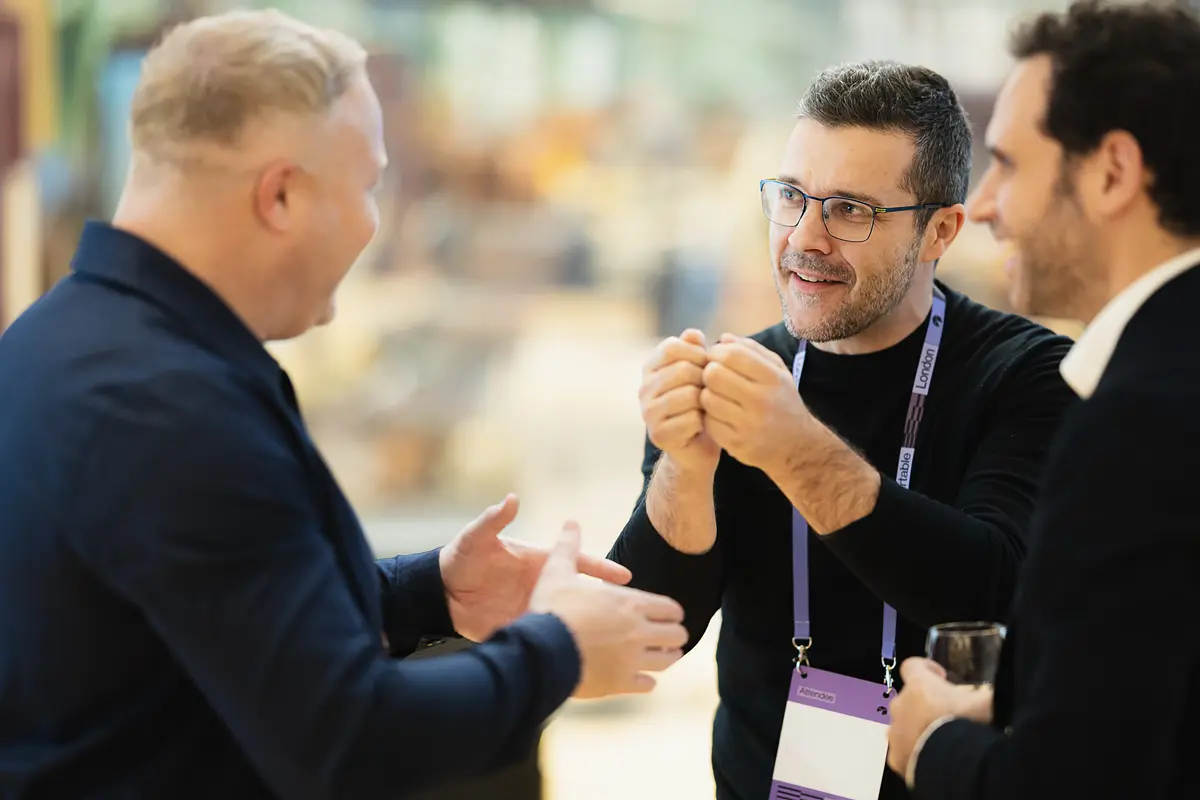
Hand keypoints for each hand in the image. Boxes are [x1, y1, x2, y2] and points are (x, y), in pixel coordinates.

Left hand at [439, 495, 632, 641]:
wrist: (440, 593)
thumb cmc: (461, 558)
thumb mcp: (476, 538)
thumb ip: (494, 520)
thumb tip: (512, 498)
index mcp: (538, 561)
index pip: (577, 563)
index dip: (601, 568)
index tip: (624, 575)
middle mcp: (542, 586)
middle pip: (582, 595)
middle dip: (607, 603)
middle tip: (635, 614)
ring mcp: (535, 608)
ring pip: (569, 618)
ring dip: (588, 627)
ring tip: (617, 641)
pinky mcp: (523, 628)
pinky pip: (547, 638)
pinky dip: (562, 647)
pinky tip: (581, 659)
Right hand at [530, 521, 686, 697]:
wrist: (542, 650)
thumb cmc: (551, 608)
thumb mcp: (557, 571)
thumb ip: (568, 547)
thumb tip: (569, 521)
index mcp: (630, 603)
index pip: (670, 608)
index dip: (672, 611)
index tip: (668, 614)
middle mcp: (638, 631)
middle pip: (677, 635)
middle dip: (674, 635)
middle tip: (668, 636)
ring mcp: (632, 659)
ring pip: (667, 661)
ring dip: (666, 657)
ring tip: (662, 656)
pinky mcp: (621, 683)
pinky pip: (647, 685)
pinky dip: (646, 681)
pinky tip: (641, 679)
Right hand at [639, 329, 720, 473]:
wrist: (697, 446)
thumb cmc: (700, 404)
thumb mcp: (699, 372)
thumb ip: (695, 350)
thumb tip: (693, 334)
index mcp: (650, 368)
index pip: (672, 347)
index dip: (698, 354)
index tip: (708, 368)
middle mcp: (643, 388)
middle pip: (683, 369)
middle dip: (706, 380)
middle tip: (711, 392)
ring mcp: (648, 412)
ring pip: (689, 395)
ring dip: (706, 402)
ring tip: (707, 408)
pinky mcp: (658, 434)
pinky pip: (691, 419)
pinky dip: (704, 422)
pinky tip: (702, 426)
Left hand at [701, 334, 811, 471]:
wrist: (797, 448)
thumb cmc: (783, 403)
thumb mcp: (778, 373)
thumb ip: (752, 351)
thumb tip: (723, 338)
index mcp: (773, 379)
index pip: (732, 354)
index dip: (716, 352)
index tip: (715, 358)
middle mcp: (762, 401)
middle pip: (714, 374)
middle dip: (708, 372)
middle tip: (713, 377)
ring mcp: (748, 424)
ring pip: (707, 398)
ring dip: (706, 394)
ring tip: (716, 396)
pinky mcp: (736, 443)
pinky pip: (707, 421)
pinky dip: (708, 416)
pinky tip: (718, 415)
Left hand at [886, 658, 994, 779]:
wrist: (952, 765)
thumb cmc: (967, 725)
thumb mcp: (986, 704)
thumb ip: (989, 694)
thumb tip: (998, 691)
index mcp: (919, 686)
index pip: (912, 665)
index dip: (926, 668)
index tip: (941, 677)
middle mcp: (901, 705)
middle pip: (908, 698)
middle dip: (924, 704)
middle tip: (947, 715)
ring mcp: (895, 733)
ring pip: (902, 726)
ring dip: (917, 729)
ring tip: (940, 740)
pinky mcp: (896, 758)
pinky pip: (902, 751)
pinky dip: (914, 754)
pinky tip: (933, 759)